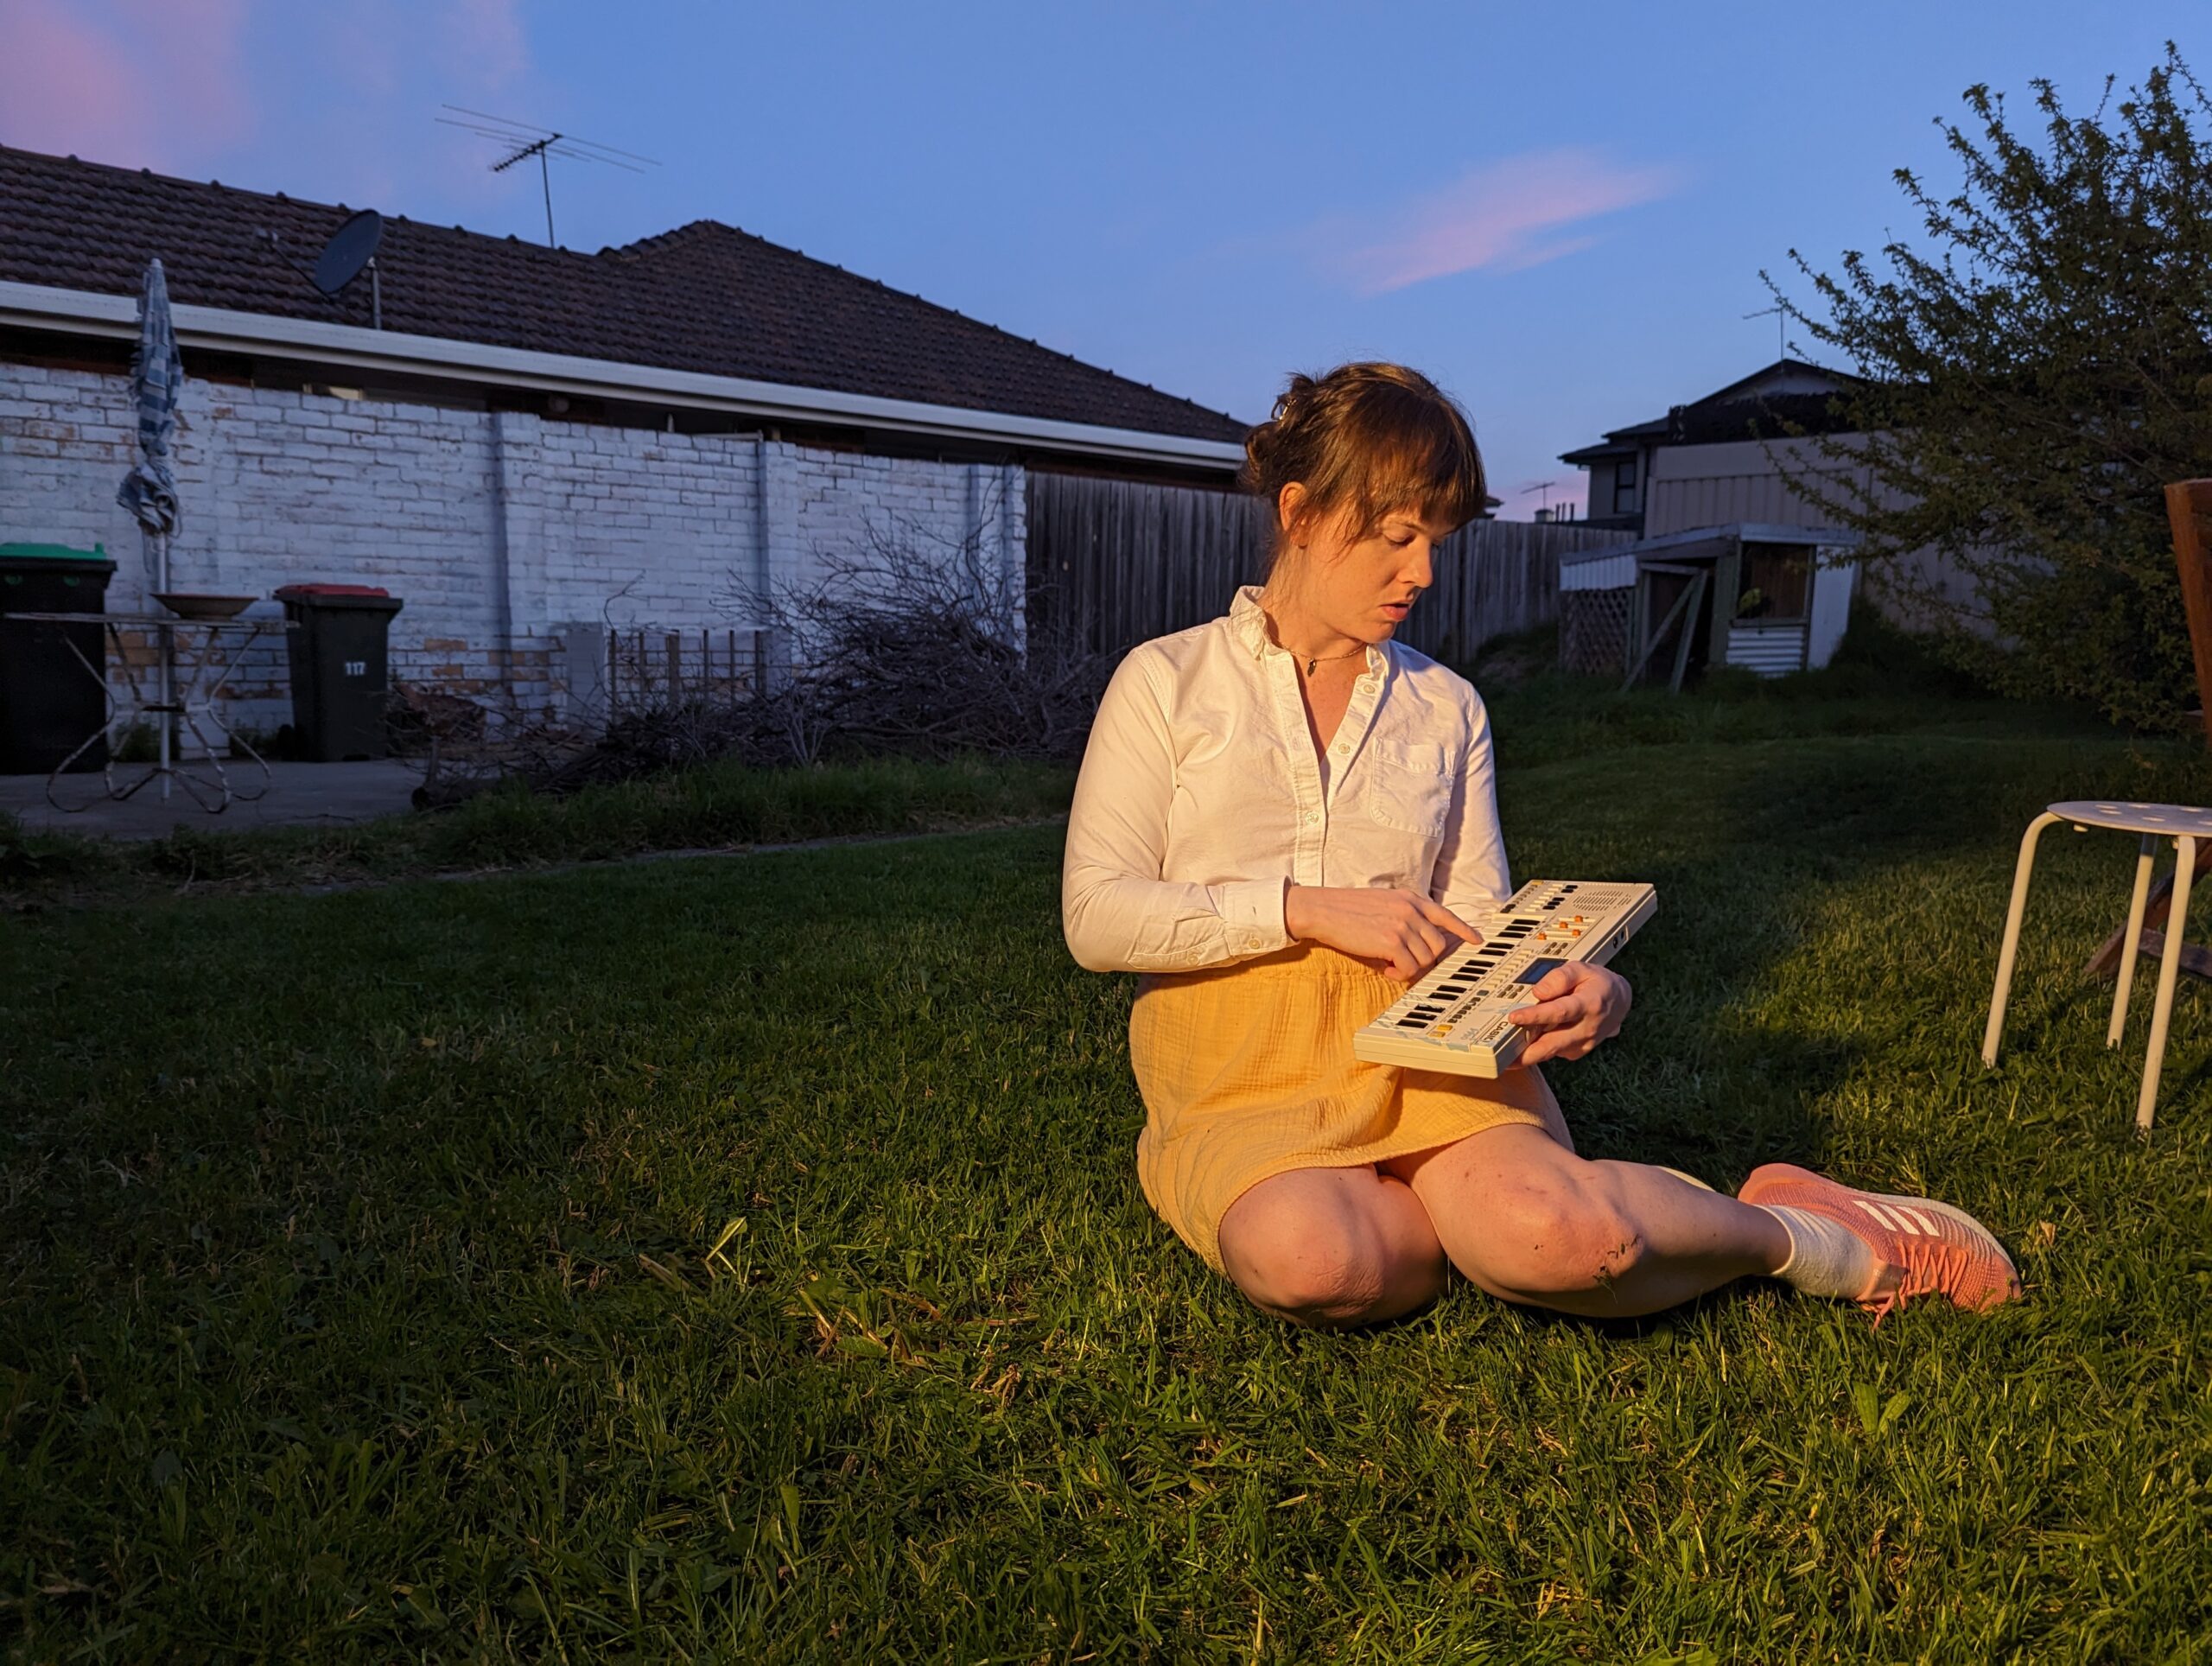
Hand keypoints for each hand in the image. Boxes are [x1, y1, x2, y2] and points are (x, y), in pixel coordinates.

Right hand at [1283, 884, 1481, 981]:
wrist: (1322, 909)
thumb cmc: (1346, 909)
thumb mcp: (1382, 902)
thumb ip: (1404, 914)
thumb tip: (1418, 941)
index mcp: (1409, 898)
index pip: (1445, 914)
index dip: (1463, 930)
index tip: (1476, 941)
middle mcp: (1410, 910)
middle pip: (1437, 945)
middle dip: (1425, 959)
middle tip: (1405, 962)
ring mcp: (1403, 925)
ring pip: (1425, 959)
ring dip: (1409, 968)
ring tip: (1390, 964)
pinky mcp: (1391, 941)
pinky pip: (1409, 968)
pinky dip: (1399, 974)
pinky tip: (1385, 968)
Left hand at [1504, 962, 1630, 1064]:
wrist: (1619, 1002)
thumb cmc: (1597, 983)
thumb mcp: (1582, 969)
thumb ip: (1560, 977)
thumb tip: (1538, 991)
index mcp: (1589, 1004)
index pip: (1559, 1012)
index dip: (1535, 1016)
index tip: (1514, 1017)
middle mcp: (1587, 1028)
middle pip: (1552, 1044)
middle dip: (1526, 1052)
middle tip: (1502, 1056)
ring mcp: (1583, 1044)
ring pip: (1550, 1052)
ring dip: (1527, 1055)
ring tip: (1503, 1055)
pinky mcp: (1576, 1052)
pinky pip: (1552, 1052)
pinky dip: (1536, 1051)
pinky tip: (1522, 1047)